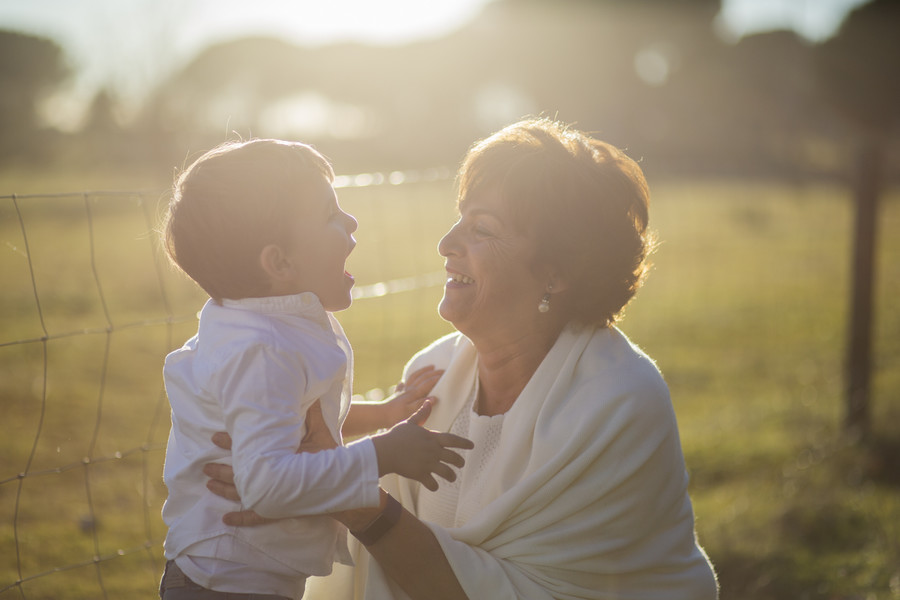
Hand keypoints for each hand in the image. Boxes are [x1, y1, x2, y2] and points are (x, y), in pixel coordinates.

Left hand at [204, 400, 335, 525]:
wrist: (343, 484)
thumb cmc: (331, 456)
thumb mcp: (321, 431)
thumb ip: (312, 412)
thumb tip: (309, 391)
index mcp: (278, 456)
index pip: (248, 447)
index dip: (230, 442)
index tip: (215, 436)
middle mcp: (272, 477)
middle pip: (239, 473)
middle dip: (220, 469)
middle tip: (205, 466)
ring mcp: (273, 497)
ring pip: (241, 494)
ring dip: (223, 490)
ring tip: (208, 484)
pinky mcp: (278, 511)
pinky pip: (255, 517)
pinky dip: (240, 519)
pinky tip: (225, 520)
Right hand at [371, 399, 473, 491]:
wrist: (385, 450)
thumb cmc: (396, 435)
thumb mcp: (410, 423)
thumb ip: (422, 414)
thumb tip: (429, 401)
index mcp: (432, 438)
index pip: (453, 440)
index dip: (464, 443)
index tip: (472, 446)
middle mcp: (433, 451)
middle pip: (454, 458)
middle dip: (460, 462)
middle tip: (461, 464)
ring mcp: (428, 464)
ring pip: (447, 472)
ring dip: (451, 476)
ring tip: (452, 478)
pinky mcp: (420, 475)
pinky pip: (432, 484)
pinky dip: (434, 486)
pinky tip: (434, 486)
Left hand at [383, 366, 444, 426]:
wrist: (379, 415)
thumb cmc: (395, 416)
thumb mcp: (411, 412)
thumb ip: (422, 404)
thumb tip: (435, 397)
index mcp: (414, 393)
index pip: (428, 383)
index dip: (437, 378)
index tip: (446, 374)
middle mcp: (409, 390)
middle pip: (423, 378)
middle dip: (433, 373)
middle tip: (443, 370)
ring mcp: (402, 391)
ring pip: (414, 377)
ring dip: (423, 371)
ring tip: (430, 367)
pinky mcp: (397, 395)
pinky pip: (402, 385)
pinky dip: (405, 381)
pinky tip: (404, 381)